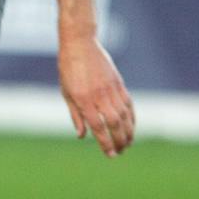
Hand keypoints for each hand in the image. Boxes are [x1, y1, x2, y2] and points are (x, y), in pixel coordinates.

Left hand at [59, 35, 134, 157]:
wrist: (80, 44)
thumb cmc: (68, 69)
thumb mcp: (66, 93)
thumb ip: (76, 115)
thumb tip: (82, 136)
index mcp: (83, 99)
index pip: (98, 126)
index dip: (105, 142)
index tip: (110, 154)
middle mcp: (99, 95)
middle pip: (114, 123)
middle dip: (119, 140)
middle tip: (121, 152)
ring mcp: (111, 89)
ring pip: (124, 115)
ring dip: (128, 131)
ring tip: (128, 144)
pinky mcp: (118, 83)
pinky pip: (128, 104)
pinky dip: (131, 117)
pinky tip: (131, 126)